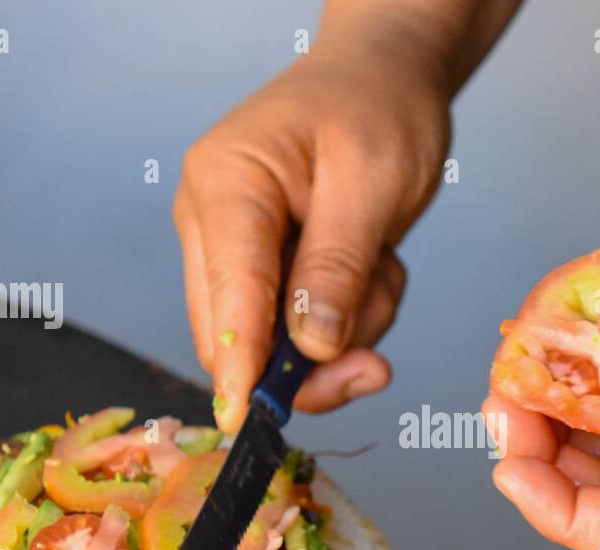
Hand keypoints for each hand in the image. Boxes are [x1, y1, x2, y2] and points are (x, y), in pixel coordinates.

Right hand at [175, 32, 449, 430]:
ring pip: (276, 342)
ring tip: (382, 267)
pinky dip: (349, 315)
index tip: (248, 421)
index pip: (228, 294)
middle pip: (239, 334)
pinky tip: (373, 265)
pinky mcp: (264, 268)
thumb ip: (336, 266)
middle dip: (315, 358)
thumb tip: (310, 346)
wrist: (386, 78)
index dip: (242, 365)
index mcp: (225, 185)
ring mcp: (234, 247)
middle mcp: (213, 221)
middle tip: (376, 366)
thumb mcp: (372, 183)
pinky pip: (302, 328)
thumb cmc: (378, 109)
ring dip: (345, 329)